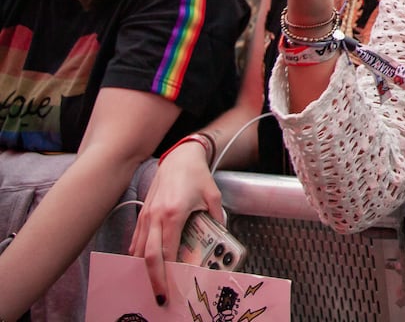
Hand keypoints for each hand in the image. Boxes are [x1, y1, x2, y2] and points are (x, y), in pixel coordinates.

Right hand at [130, 141, 222, 299]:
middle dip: (154, 278)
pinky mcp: (142, 214)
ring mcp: (146, 216)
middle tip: (160, 295)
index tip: (175, 284)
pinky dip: (137, 254)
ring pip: (138, 249)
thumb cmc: (196, 175)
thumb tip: (221, 238)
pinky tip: (143, 265)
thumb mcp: (213, 196)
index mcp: (174, 214)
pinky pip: (135, 239)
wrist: (180, 157)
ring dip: (144, 269)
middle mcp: (156, 217)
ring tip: (153, 283)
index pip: (168, 250)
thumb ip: (216, 219)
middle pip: (149, 255)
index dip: (170, 271)